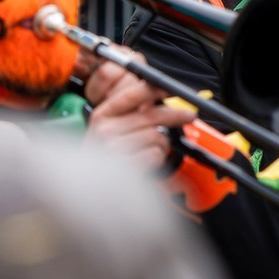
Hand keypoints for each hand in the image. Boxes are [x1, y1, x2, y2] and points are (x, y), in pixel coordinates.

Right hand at [83, 47, 194, 168]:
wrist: (89, 189)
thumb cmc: (105, 156)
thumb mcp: (109, 129)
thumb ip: (131, 112)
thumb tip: (162, 95)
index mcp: (102, 115)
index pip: (132, 94)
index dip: (155, 89)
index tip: (171, 89)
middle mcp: (105, 129)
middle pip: (152, 115)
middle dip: (175, 115)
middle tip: (189, 115)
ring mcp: (114, 149)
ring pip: (157, 136)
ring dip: (162, 143)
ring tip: (151, 148)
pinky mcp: (126, 167)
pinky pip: (156, 154)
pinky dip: (157, 157)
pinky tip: (147, 159)